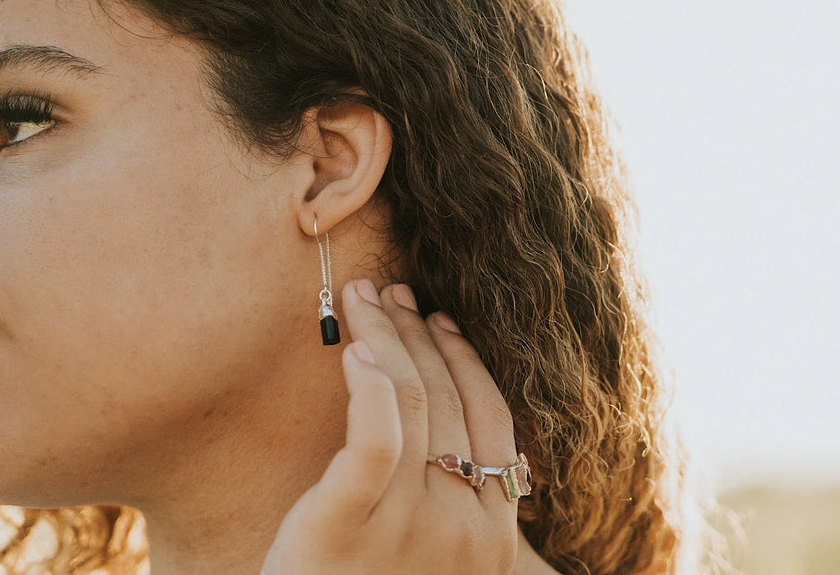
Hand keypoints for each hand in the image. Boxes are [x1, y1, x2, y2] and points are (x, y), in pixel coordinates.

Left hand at [259, 279, 521, 574]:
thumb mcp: (433, 562)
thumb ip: (452, 505)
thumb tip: (445, 427)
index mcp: (494, 533)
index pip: (492, 418)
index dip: (464, 359)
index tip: (438, 320)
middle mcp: (464, 527)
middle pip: (449, 399)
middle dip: (418, 333)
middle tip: (391, 292)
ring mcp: (410, 527)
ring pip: (411, 402)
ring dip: (387, 336)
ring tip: (363, 300)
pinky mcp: (345, 526)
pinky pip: (373, 438)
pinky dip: (370, 385)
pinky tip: (353, 351)